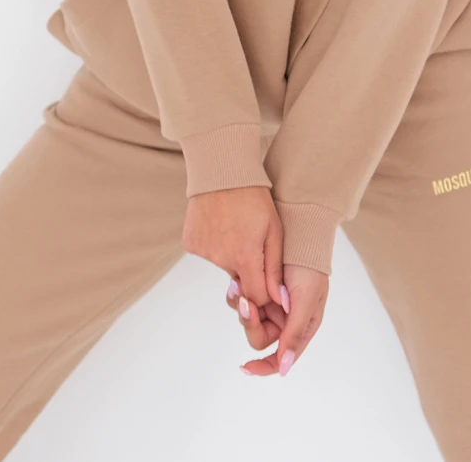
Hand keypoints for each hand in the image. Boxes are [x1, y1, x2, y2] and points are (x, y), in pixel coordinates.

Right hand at [181, 186, 284, 309]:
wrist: (222, 169)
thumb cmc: (254, 197)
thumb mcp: (274, 230)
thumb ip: (275, 268)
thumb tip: (279, 301)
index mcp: (245, 257)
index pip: (256, 297)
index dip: (265, 292)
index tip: (268, 278)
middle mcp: (221, 258)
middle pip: (239, 280)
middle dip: (248, 268)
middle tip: (252, 239)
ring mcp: (203, 251)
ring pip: (223, 265)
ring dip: (231, 254)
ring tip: (236, 226)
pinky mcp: (190, 243)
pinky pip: (207, 252)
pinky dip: (215, 244)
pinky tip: (220, 223)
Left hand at [227, 262, 328, 376]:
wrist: (299, 231)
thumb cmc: (308, 268)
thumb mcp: (305, 300)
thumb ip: (294, 333)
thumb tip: (285, 369)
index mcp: (300, 327)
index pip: (281, 357)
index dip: (264, 366)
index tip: (246, 367)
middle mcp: (284, 319)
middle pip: (259, 336)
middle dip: (251, 322)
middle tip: (248, 302)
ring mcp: (269, 303)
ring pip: (248, 318)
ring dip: (242, 305)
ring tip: (238, 285)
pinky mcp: (256, 288)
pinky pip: (241, 300)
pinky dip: (237, 293)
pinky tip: (236, 281)